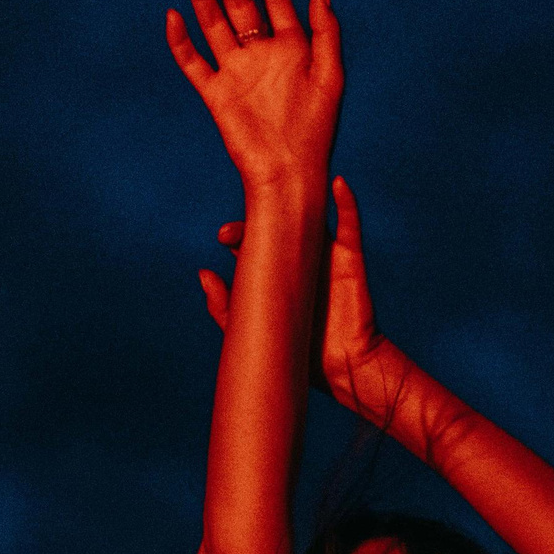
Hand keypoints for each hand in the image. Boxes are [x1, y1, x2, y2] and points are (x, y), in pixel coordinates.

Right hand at [164, 0, 342, 191]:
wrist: (289, 174)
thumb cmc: (317, 130)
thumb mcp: (331, 74)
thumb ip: (326, 29)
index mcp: (291, 46)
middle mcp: (260, 55)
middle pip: (241, 5)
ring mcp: (236, 73)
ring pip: (214, 26)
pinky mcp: (216, 95)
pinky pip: (193, 63)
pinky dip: (181, 42)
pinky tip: (174, 16)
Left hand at [200, 174, 408, 420]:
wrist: (344, 370)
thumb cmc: (301, 355)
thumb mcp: (253, 331)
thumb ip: (224, 306)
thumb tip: (202, 272)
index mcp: (277, 272)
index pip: (254, 240)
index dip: (237, 233)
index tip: (222, 237)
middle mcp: (300, 258)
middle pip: (278, 223)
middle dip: (258, 216)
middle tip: (238, 224)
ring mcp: (325, 255)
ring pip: (311, 216)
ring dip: (296, 199)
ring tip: (276, 189)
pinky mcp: (350, 258)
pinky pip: (350, 224)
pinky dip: (346, 201)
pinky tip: (337, 182)